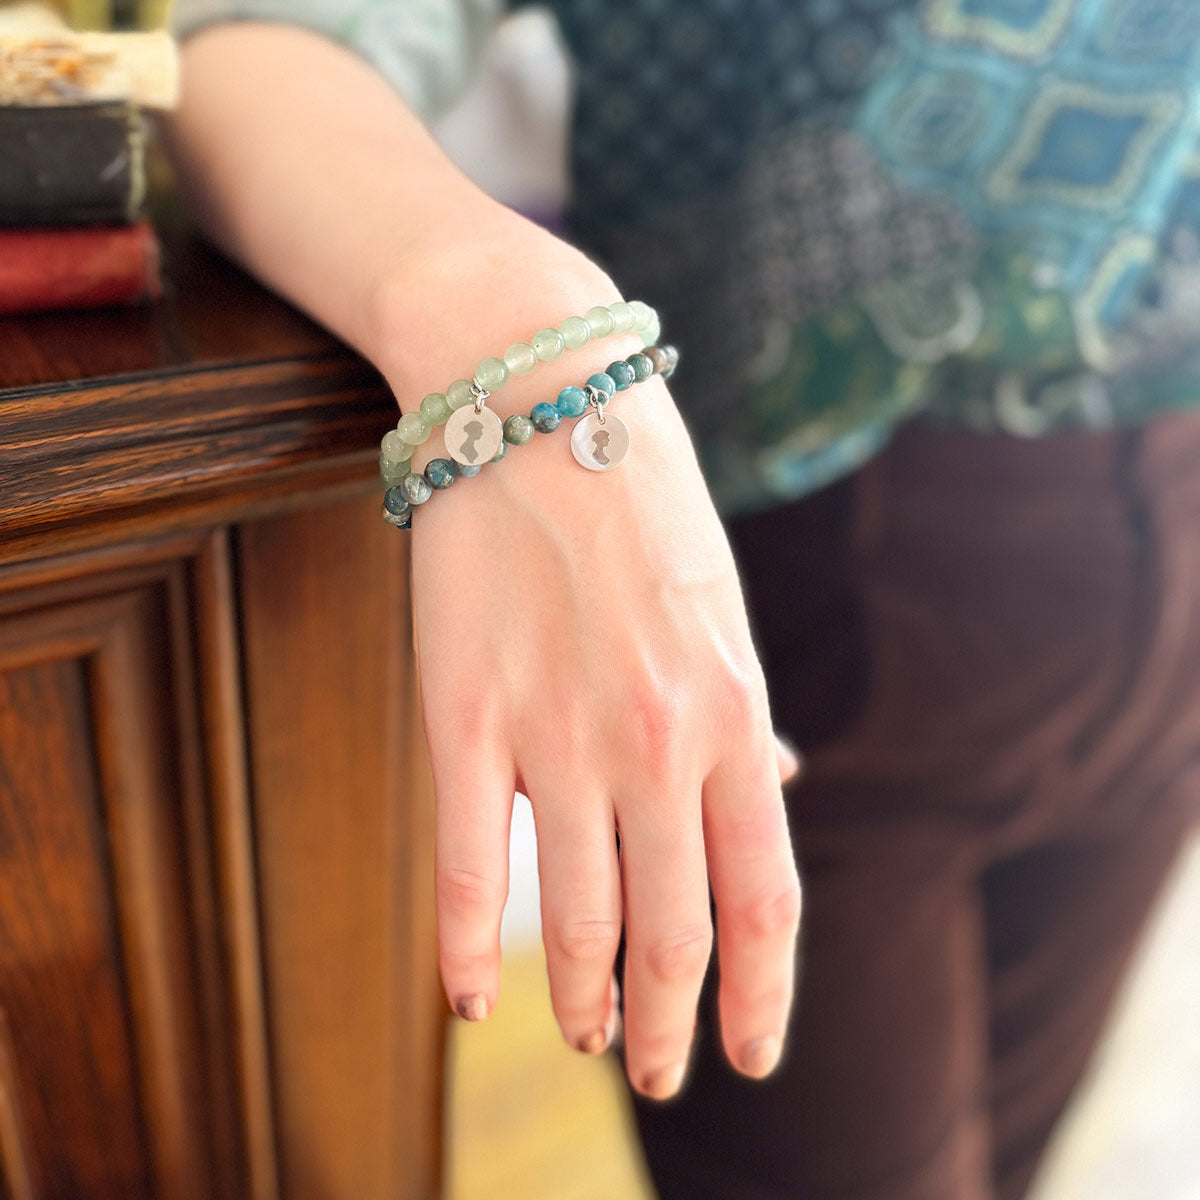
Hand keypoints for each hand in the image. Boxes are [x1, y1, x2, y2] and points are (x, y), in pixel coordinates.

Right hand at [380, 228, 802, 1098]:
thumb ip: (743, 714)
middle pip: (670, 932)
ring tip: (582, 1035)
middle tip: (653, 1069)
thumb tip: (782, 786)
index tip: (752, 1049)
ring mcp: (555, 732)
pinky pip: (467, 866)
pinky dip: (465, 952)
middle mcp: (656, 740)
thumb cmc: (638, 500)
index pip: (764, 897)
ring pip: (575, 919)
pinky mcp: (461, 714)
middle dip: (664, 1024)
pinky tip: (473, 1002)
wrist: (534, 395)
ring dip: (581, 1000)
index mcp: (734, 710)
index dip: (761, 996)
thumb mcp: (722, 606)